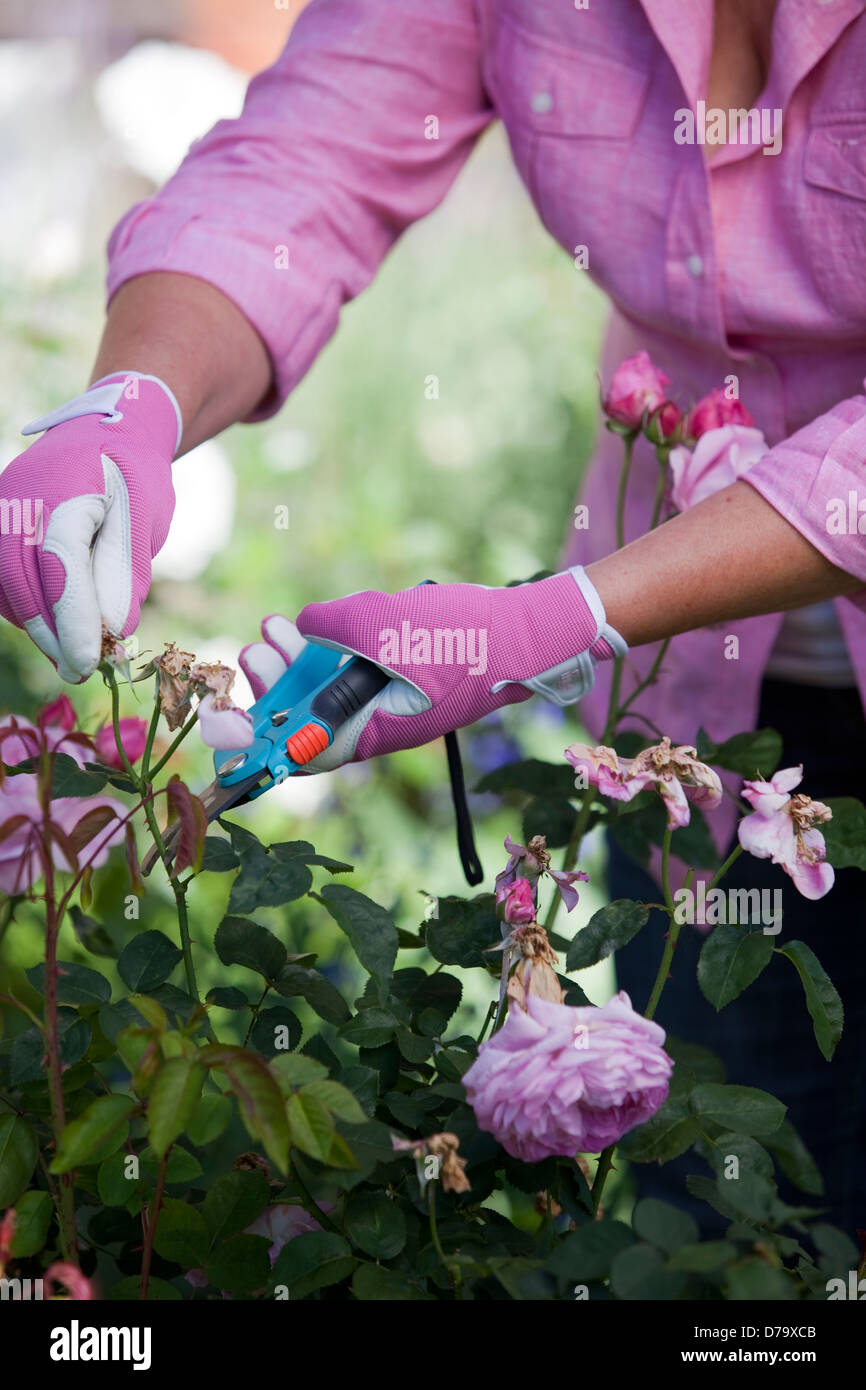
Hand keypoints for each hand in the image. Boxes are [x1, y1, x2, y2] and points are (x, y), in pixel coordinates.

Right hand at [0, 373, 180, 681]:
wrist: (103, 431)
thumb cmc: (131, 475)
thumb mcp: (144, 516)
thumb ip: (126, 572)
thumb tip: (111, 630)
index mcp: (64, 488)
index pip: (62, 562)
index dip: (73, 618)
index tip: (87, 661)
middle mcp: (18, 499)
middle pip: (24, 580)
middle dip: (52, 634)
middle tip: (80, 671)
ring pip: (7, 586)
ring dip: (39, 627)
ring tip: (72, 654)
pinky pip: (2, 580)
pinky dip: (27, 609)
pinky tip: (55, 627)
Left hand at [239, 570, 624, 770]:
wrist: (527, 630)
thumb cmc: (462, 638)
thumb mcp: (386, 627)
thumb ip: (332, 629)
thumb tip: (302, 628)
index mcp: (372, 731)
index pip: (300, 754)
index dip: (256, 745)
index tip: (224, 723)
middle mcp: (374, 723)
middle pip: (304, 724)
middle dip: (270, 691)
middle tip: (252, 654)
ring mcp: (386, 699)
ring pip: (322, 693)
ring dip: (291, 666)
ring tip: (270, 630)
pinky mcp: (397, 675)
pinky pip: (346, 672)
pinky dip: (322, 651)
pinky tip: (306, 625)